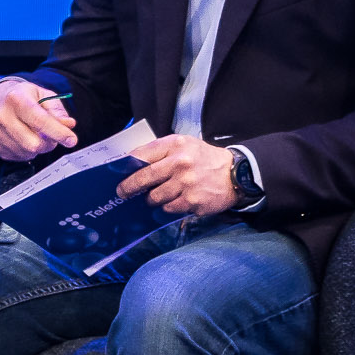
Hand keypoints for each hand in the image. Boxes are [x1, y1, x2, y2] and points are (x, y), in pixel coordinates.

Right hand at [0, 77, 78, 163]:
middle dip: (49, 143)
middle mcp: (2, 116)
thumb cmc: (23, 97)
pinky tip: (23, 139)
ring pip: (27, 153)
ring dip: (38, 148)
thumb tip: (68, 125)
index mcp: (16, 99)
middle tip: (51, 135)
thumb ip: (57, 110)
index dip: (58, 133)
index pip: (40, 121)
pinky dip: (26, 151)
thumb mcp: (43, 95)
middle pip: (34, 143)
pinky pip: (18, 157)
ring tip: (34, 134)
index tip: (71, 140)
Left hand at [115, 131, 239, 218]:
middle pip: (144, 178)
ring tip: (156, 196)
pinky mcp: (193, 201)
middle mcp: (180, 163)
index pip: (142, 155)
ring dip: (152, 199)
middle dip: (129, 187)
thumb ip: (161, 151)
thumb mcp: (184, 145)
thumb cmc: (204, 159)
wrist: (236, 173)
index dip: (127, 166)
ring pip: (155, 197)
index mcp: (176, 145)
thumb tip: (132, 163)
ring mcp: (187, 184)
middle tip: (122, 192)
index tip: (117, 174)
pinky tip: (174, 201)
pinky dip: (167, 207)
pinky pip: (169, 209)